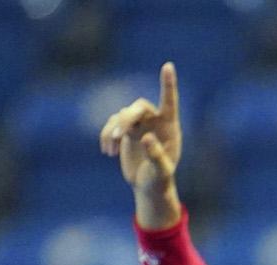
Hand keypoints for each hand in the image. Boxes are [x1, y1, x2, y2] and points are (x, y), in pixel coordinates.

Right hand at [98, 62, 182, 228]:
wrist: (148, 186)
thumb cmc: (160, 180)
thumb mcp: (162, 172)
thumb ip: (156, 155)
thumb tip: (146, 138)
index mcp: (170, 127)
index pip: (169, 101)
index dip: (168, 84)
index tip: (168, 65)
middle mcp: (155, 122)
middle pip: (137, 107)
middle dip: (126, 118)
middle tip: (118, 134)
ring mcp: (139, 125)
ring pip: (122, 115)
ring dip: (113, 129)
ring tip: (110, 149)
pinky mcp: (125, 131)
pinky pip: (111, 124)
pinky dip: (106, 135)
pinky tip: (106, 151)